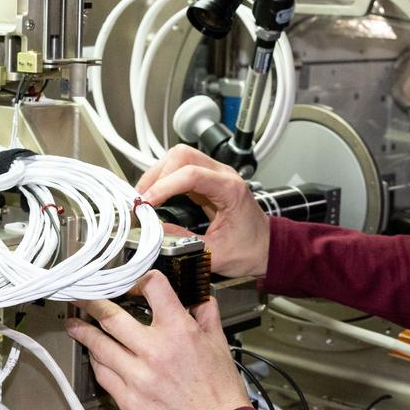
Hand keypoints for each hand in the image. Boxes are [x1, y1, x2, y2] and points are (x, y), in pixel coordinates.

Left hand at [64, 270, 249, 409]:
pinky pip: (103, 375)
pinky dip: (97, 362)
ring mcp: (138, 377)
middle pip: (110, 316)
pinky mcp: (129, 401)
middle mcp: (155, 351)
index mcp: (179, 331)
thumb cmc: (220, 393)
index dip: (138, 278)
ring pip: (99, 346)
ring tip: (75, 325)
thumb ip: (207, 317)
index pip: (152, 286)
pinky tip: (95, 356)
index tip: (129, 282)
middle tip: (81, 298)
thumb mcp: (219, 345)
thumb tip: (201, 299)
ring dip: (84, 332)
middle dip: (91, 303)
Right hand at [136, 144, 270, 278]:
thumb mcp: (215, 254)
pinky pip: (181, 169)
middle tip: (143, 199)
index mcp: (230, 190)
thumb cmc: (250, 250)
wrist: (267, 249)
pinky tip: (155, 195)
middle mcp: (223, 175)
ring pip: (179, 157)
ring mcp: (215, 174)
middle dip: (158, 175)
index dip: (164, 186)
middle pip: (182, 155)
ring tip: (146, 197)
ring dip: (158, 174)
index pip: (192, 174)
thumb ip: (184, 242)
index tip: (147, 203)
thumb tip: (155, 231)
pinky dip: (164, 179)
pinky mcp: (207, 180)